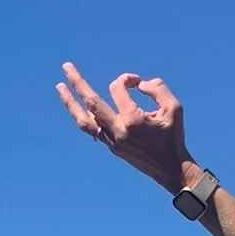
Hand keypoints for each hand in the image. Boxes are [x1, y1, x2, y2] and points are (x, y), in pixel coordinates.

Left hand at [57, 65, 192, 196]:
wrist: (170, 169)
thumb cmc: (173, 137)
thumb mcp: (174, 108)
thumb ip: (158, 89)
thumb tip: (140, 84)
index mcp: (132, 120)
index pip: (118, 89)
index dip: (125, 79)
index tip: (136, 82)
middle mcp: (118, 131)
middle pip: (91, 103)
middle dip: (78, 83)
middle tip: (66, 66)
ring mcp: (112, 141)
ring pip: (84, 121)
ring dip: (70, 103)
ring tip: (60, 87)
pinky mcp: (111, 147)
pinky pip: (92, 129)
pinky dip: (84, 116)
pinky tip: (79, 107)